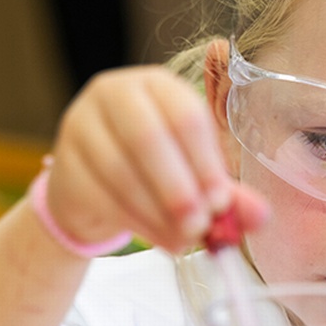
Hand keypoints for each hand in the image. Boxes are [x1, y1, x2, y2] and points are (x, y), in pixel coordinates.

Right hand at [43, 66, 267, 252]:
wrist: (95, 193)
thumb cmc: (155, 173)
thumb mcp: (196, 176)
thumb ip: (227, 193)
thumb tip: (261, 215)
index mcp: (157, 85)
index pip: (184, 114)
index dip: (206, 161)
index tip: (222, 200)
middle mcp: (115, 93)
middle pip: (148, 137)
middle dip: (179, 188)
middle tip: (201, 225)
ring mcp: (82, 125)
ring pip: (121, 170)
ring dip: (158, 212)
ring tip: (184, 239)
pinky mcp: (64, 163)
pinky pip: (101, 195)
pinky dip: (137, 224)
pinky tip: (161, 241)